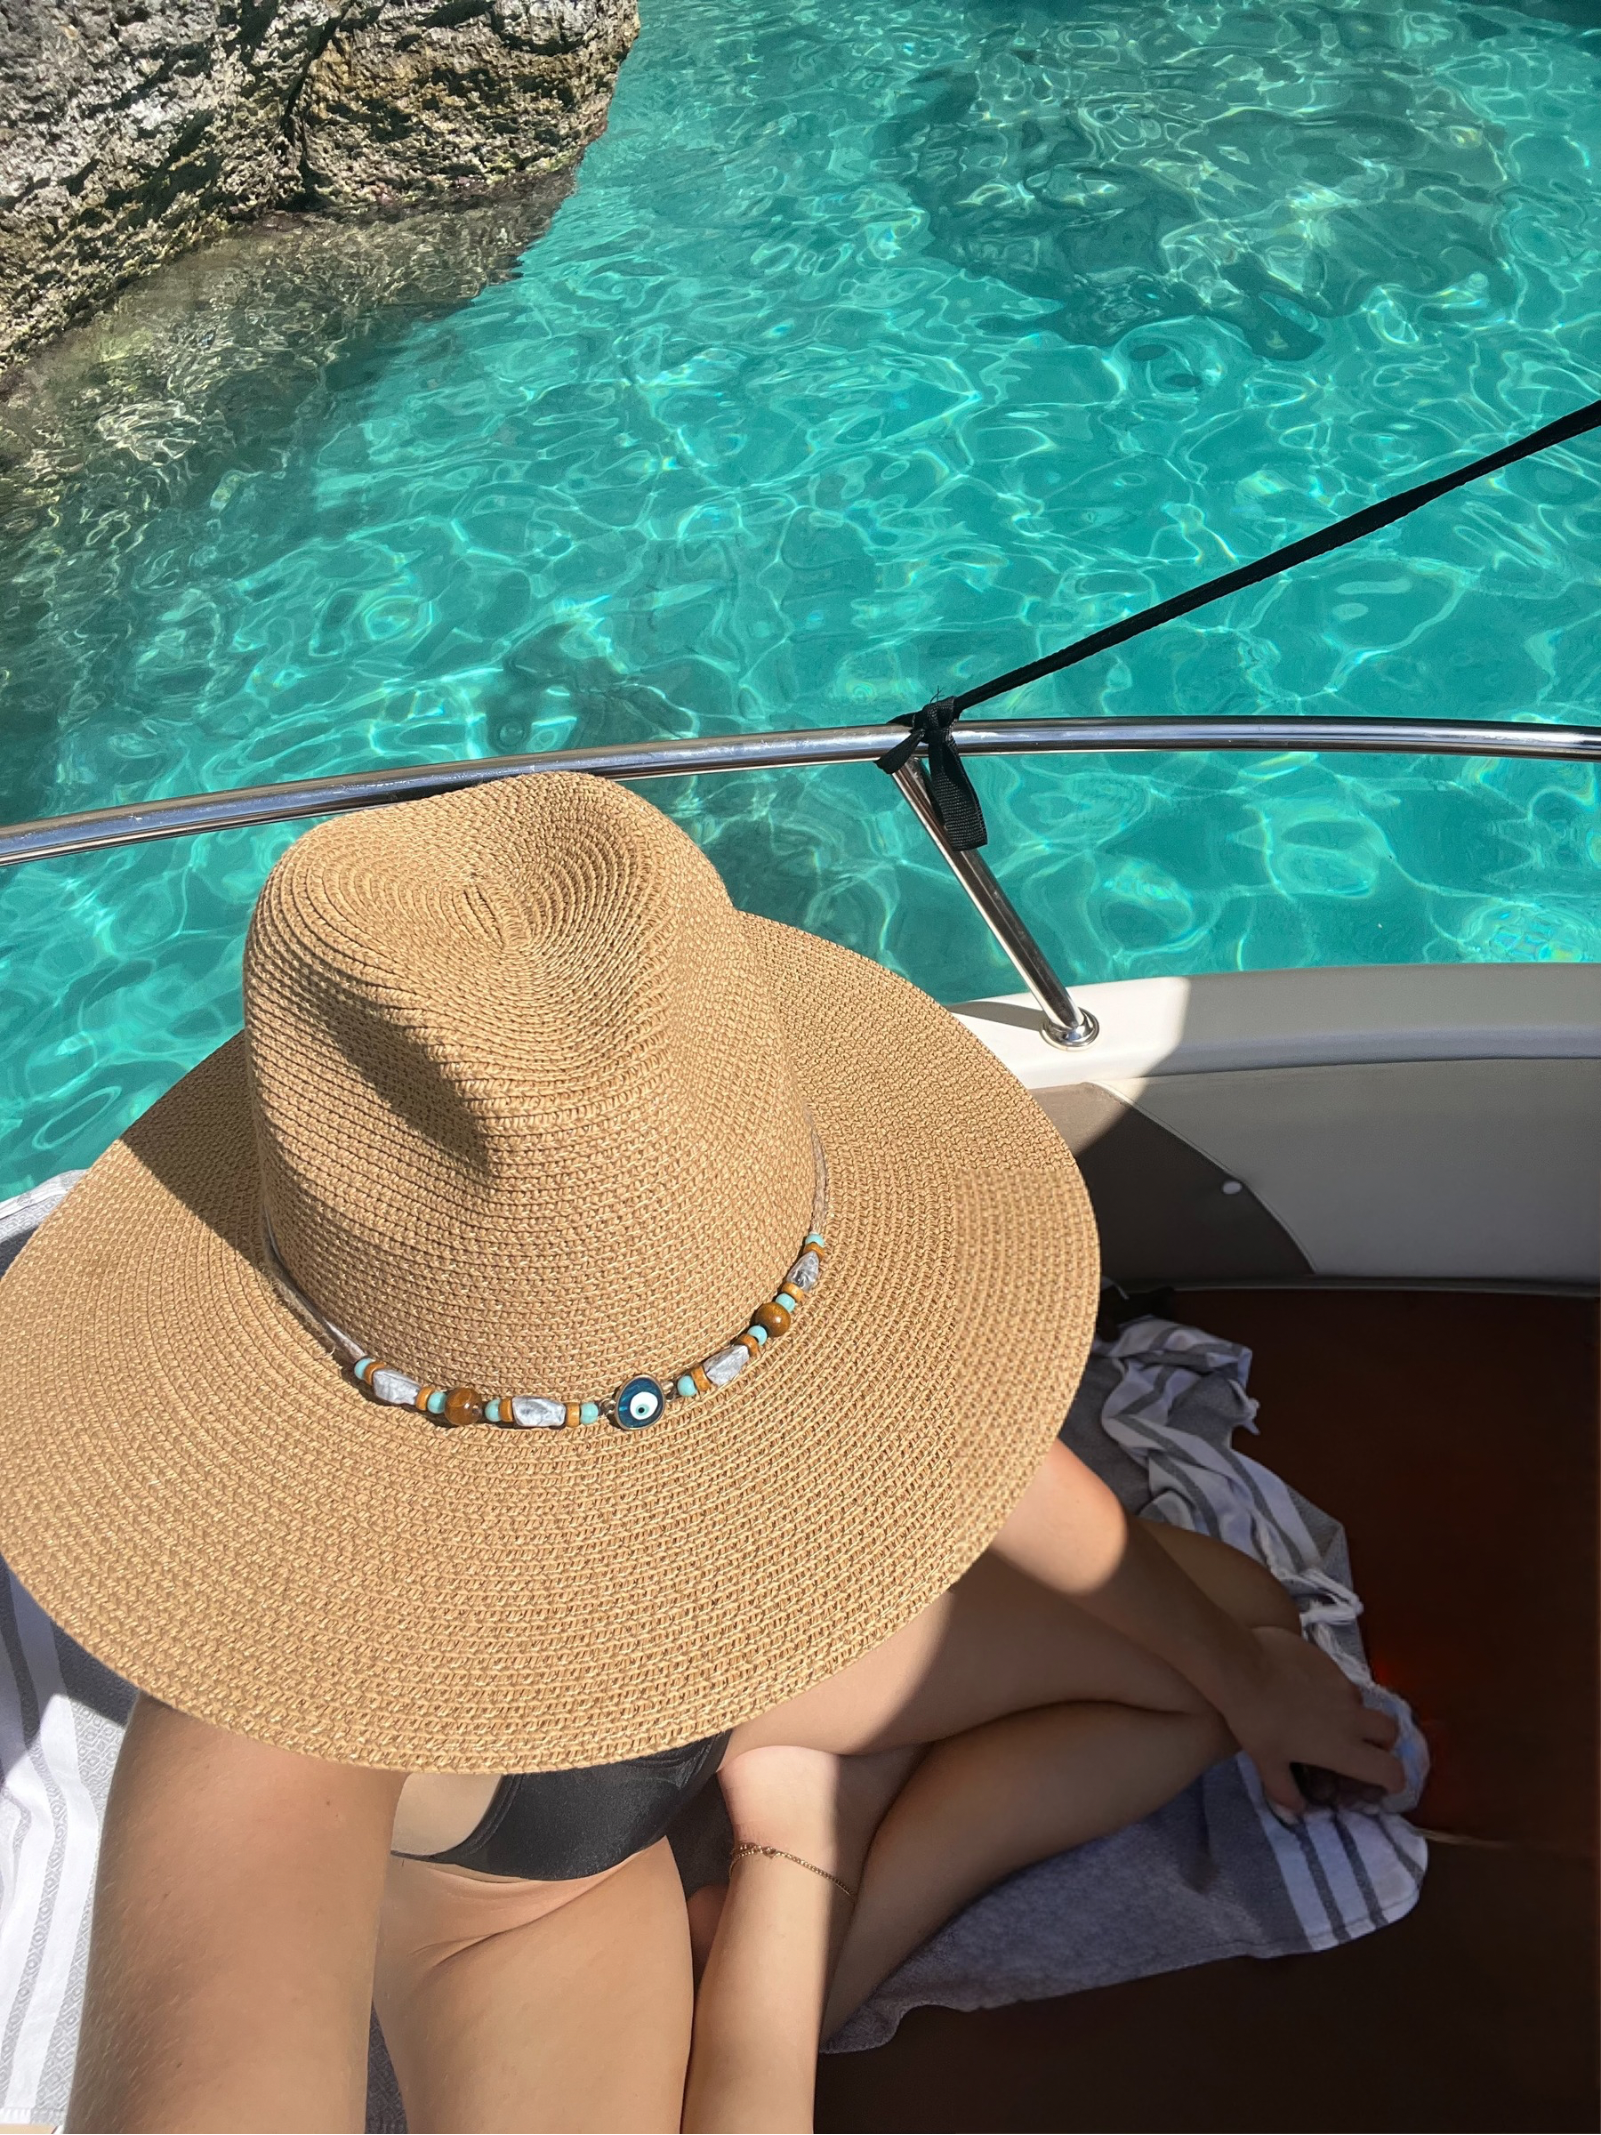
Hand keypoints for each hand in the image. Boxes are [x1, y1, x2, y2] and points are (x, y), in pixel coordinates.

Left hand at [1220, 1625, 1404, 1815]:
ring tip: (1321, 1715)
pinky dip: (1330, 1688)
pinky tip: (1302, 1688)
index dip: (1393, 1780)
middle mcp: (1351, 1715)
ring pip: (1361, 1701)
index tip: (1384, 1783)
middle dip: (1382, 1741)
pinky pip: (1338, 1678)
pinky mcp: (1327, 1659)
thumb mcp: (1266, 1762)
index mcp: (1343, 1747)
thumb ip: (1284, 1790)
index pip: (1391, 1770)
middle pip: (1390, 1730)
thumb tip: (1296, 1810)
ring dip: (1352, 1713)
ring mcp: (1341, 1683)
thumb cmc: (1255, 1720)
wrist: (1240, 1665)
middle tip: (1358, 1746)